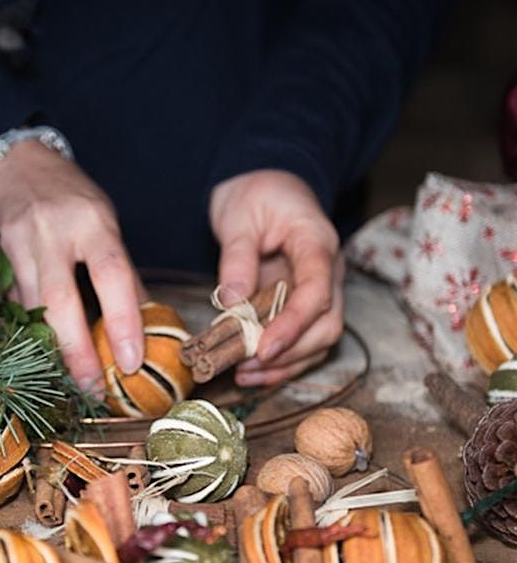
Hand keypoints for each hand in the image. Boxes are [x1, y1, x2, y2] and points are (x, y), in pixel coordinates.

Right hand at [0, 139, 145, 392]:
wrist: (15, 165)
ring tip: (71, 381)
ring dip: (51, 349)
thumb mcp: (104, 223)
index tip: (131, 361)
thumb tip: (144, 320)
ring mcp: (18, 245)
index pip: (111, 274)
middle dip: (76, 350)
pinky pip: (11, 305)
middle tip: (93, 389)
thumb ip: (118, 270)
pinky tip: (40, 353)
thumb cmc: (70, 198)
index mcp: (92, 222)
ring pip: (31, 309)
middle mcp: (52, 232)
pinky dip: (28, 331)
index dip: (122, 320)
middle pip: (60, 301)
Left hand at [209, 169, 344, 385]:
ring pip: (320, 340)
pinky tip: (251, 372)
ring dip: (285, 365)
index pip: (317, 291)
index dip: (293, 325)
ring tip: (244, 375)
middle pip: (328, 324)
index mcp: (317, 243)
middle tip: (246, 366)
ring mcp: (322, 292)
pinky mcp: (306, 307)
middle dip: (290, 353)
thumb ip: (237, 258)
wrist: (267, 187)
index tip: (264, 348)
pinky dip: (281, 363)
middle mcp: (329, 272)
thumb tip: (233, 304)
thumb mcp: (238, 217)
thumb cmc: (255, 196)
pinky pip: (304, 342)